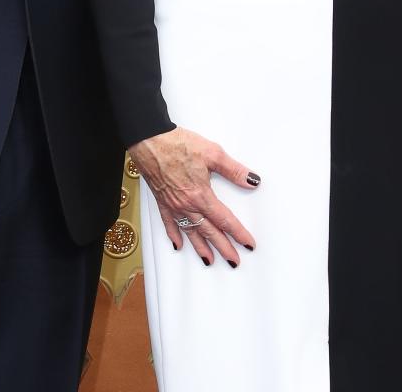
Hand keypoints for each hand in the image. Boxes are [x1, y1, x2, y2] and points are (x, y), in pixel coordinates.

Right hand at [130, 127, 259, 266]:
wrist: (149, 141)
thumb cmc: (177, 144)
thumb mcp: (212, 152)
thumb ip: (233, 169)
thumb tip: (252, 180)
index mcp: (201, 195)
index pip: (224, 219)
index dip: (238, 233)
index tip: (248, 244)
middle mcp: (187, 205)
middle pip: (209, 231)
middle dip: (223, 247)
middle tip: (234, 261)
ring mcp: (173, 205)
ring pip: (190, 231)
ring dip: (201, 247)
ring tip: (209, 260)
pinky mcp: (162, 201)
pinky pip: (169, 223)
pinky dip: (174, 235)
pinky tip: (178, 244)